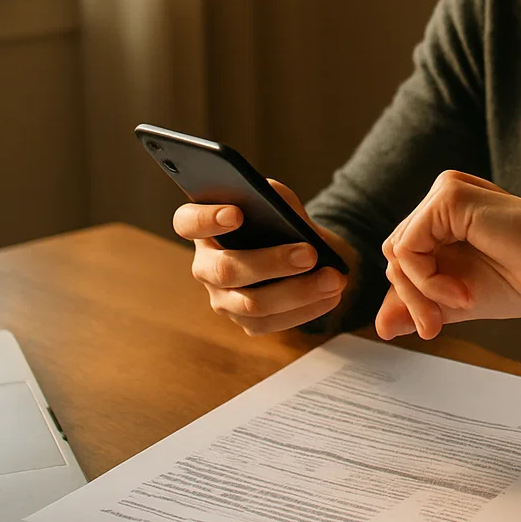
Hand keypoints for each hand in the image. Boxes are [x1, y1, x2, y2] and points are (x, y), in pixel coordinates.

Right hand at [173, 179, 357, 334]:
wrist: (304, 250)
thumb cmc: (283, 221)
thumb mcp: (279, 201)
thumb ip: (273, 198)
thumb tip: (277, 208)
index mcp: (205, 229)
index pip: (187, 222)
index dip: (206, 219)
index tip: (237, 214)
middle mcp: (206, 267)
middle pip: (226, 270)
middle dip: (271, 262)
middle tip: (309, 253)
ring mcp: (223, 299)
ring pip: (252, 304)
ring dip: (298, 292)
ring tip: (333, 279)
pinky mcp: (247, 322)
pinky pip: (273, 323)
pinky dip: (307, 309)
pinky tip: (332, 296)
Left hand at [377, 171, 520, 340]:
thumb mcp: (457, 300)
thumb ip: (420, 305)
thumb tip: (382, 325)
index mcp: (444, 220)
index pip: (403, 259)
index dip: (411, 298)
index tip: (432, 330)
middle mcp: (441, 200)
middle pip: (395, 255)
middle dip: (412, 298)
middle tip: (435, 328)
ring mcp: (444, 194)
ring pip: (398, 252)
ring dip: (422, 291)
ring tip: (463, 304)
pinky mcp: (448, 195)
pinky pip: (409, 246)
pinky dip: (428, 279)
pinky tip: (462, 292)